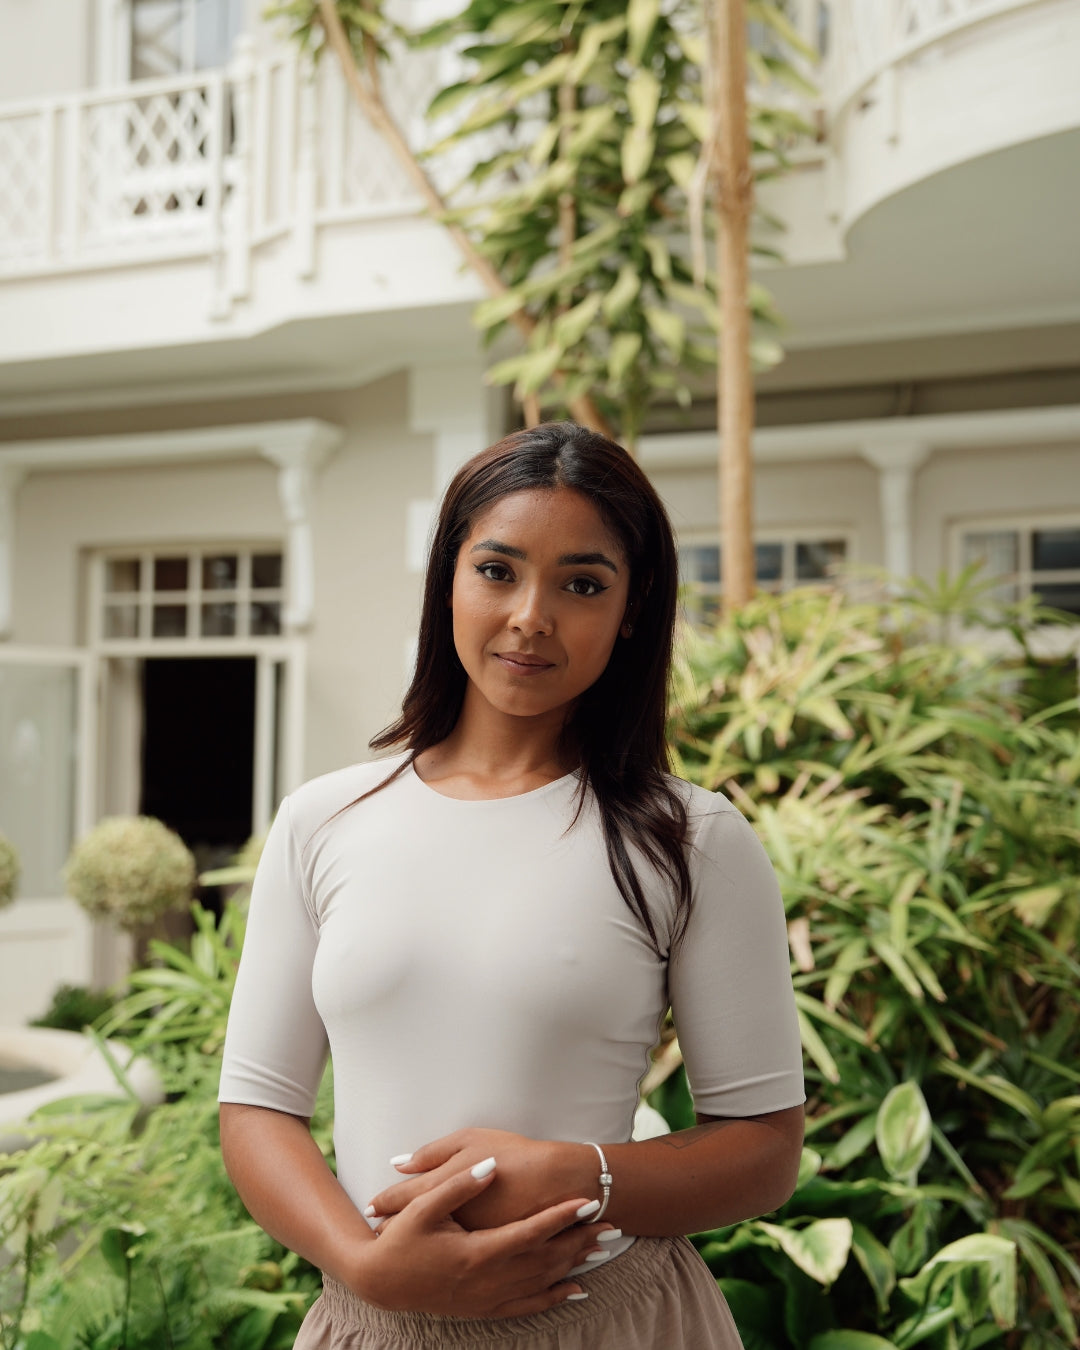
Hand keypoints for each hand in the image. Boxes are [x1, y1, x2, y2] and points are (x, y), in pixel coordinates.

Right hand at [355, 1155, 610, 1317]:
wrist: (382, 1281)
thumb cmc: (401, 1239)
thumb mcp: (423, 1207)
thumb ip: (459, 1184)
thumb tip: (491, 1166)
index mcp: (475, 1252)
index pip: (529, 1233)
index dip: (560, 1217)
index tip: (587, 1202)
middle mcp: (487, 1280)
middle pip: (544, 1260)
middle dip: (579, 1242)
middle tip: (611, 1224)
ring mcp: (486, 1298)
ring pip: (541, 1283)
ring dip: (574, 1266)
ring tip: (602, 1248)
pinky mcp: (483, 1309)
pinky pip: (527, 1306)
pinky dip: (554, 1297)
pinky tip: (575, 1289)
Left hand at [368, 1128, 595, 1231]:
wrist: (559, 1184)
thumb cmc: (514, 1155)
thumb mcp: (471, 1140)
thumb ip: (433, 1153)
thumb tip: (400, 1163)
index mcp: (445, 1187)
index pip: (404, 1197)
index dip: (386, 1202)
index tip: (370, 1208)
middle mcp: (451, 1219)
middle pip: (412, 1227)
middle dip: (392, 1229)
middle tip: (375, 1231)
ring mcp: (469, 1240)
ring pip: (429, 1243)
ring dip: (412, 1244)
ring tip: (395, 1244)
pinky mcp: (487, 1253)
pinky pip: (451, 1251)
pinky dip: (437, 1249)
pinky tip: (434, 1254)